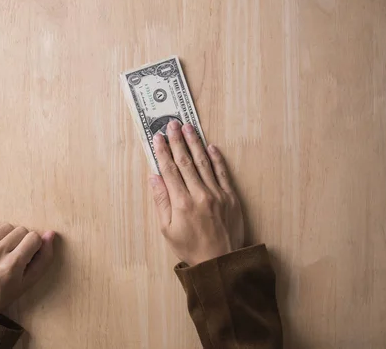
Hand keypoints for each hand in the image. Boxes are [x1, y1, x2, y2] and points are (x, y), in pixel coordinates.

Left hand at [0, 221, 54, 318]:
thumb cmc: (3, 294)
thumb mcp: (29, 282)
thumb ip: (44, 258)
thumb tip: (50, 233)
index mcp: (11, 266)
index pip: (33, 237)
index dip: (34, 246)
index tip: (28, 257)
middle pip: (21, 230)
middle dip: (22, 241)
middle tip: (14, 256)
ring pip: (6, 226)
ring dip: (8, 237)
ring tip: (3, 252)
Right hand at [149, 121, 243, 265]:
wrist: (220, 262)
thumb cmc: (190, 247)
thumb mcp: (167, 229)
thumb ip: (161, 201)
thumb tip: (154, 178)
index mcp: (181, 202)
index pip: (170, 170)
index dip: (163, 151)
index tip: (158, 137)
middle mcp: (199, 194)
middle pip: (186, 161)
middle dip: (177, 141)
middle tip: (172, 124)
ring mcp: (217, 194)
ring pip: (204, 163)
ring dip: (195, 143)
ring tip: (189, 128)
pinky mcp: (231, 197)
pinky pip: (222, 173)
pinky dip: (217, 159)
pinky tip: (211, 147)